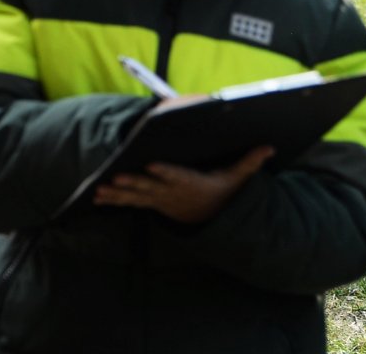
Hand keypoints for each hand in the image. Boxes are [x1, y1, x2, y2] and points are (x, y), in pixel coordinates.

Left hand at [93, 146, 273, 223]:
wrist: (211, 219)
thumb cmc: (221, 192)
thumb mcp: (236, 179)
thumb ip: (249, 161)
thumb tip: (269, 146)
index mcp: (191, 184)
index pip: (177, 176)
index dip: (165, 172)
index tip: (151, 164)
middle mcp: (173, 194)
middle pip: (151, 187)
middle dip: (134, 183)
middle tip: (117, 177)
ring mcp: (160, 200)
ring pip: (136, 197)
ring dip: (117, 194)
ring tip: (100, 190)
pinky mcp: (151, 203)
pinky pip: (130, 202)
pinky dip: (113, 200)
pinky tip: (96, 198)